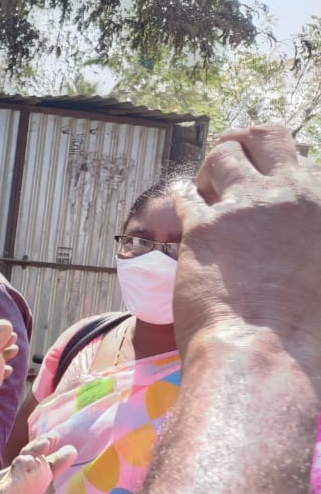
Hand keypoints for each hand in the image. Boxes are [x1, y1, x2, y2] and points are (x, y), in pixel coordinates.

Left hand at [176, 125, 320, 365]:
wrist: (266, 358)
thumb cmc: (310, 338)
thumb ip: (310, 245)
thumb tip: (293, 245)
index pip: (304, 161)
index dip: (281, 170)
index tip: (269, 189)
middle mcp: (291, 196)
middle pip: (265, 136)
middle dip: (244, 143)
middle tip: (230, 167)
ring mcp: (246, 207)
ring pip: (221, 156)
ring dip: (210, 172)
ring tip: (206, 196)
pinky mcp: (203, 227)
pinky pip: (186, 199)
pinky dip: (185, 208)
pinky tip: (186, 226)